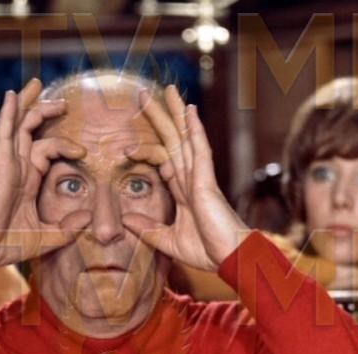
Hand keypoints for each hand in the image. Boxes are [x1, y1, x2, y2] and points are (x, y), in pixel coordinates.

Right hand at [0, 78, 91, 265]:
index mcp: (25, 182)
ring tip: (38, 84)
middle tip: (63, 101)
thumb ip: (67, 229)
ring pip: (18, 125)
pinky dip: (8, 114)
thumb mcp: (47, 238)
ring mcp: (6, 165)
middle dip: (44, 112)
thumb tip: (89, 218)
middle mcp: (16, 169)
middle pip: (29, 130)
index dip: (63, 144)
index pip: (44, 151)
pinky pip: (4, 134)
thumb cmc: (7, 245)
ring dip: (29, 104)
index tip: (84, 151)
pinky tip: (13, 96)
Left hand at [122, 85, 248, 271]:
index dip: (147, 149)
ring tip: (167, 90)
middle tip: (143, 94)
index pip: (164, 161)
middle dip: (159, 118)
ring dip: (176, 113)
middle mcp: (192, 179)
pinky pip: (200, 150)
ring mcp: (201, 178)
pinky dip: (195, 129)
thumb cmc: (208, 251)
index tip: (127, 145)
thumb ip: (148, 229)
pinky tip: (189, 110)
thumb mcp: (168, 241)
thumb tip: (125, 219)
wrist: (232, 259)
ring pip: (185, 138)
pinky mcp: (207, 182)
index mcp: (184, 192)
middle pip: (173, 141)